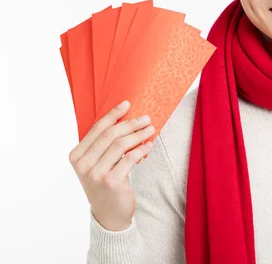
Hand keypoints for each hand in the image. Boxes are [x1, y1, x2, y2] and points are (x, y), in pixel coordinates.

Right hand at [68, 101, 155, 230]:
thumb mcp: (98, 162)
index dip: (113, 114)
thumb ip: (104, 143)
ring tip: (150, 129)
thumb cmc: (106, 181)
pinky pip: (129, 158)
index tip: (127, 103)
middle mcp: (82, 164)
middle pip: (110, 134)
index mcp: (76, 155)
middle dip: (131, 123)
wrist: (109, 213)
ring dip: (138, 135)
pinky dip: (141, 149)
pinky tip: (149, 145)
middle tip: (146, 118)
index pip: (97, 128)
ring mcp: (95, 174)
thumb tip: (124, 116)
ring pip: (121, 145)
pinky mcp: (110, 182)